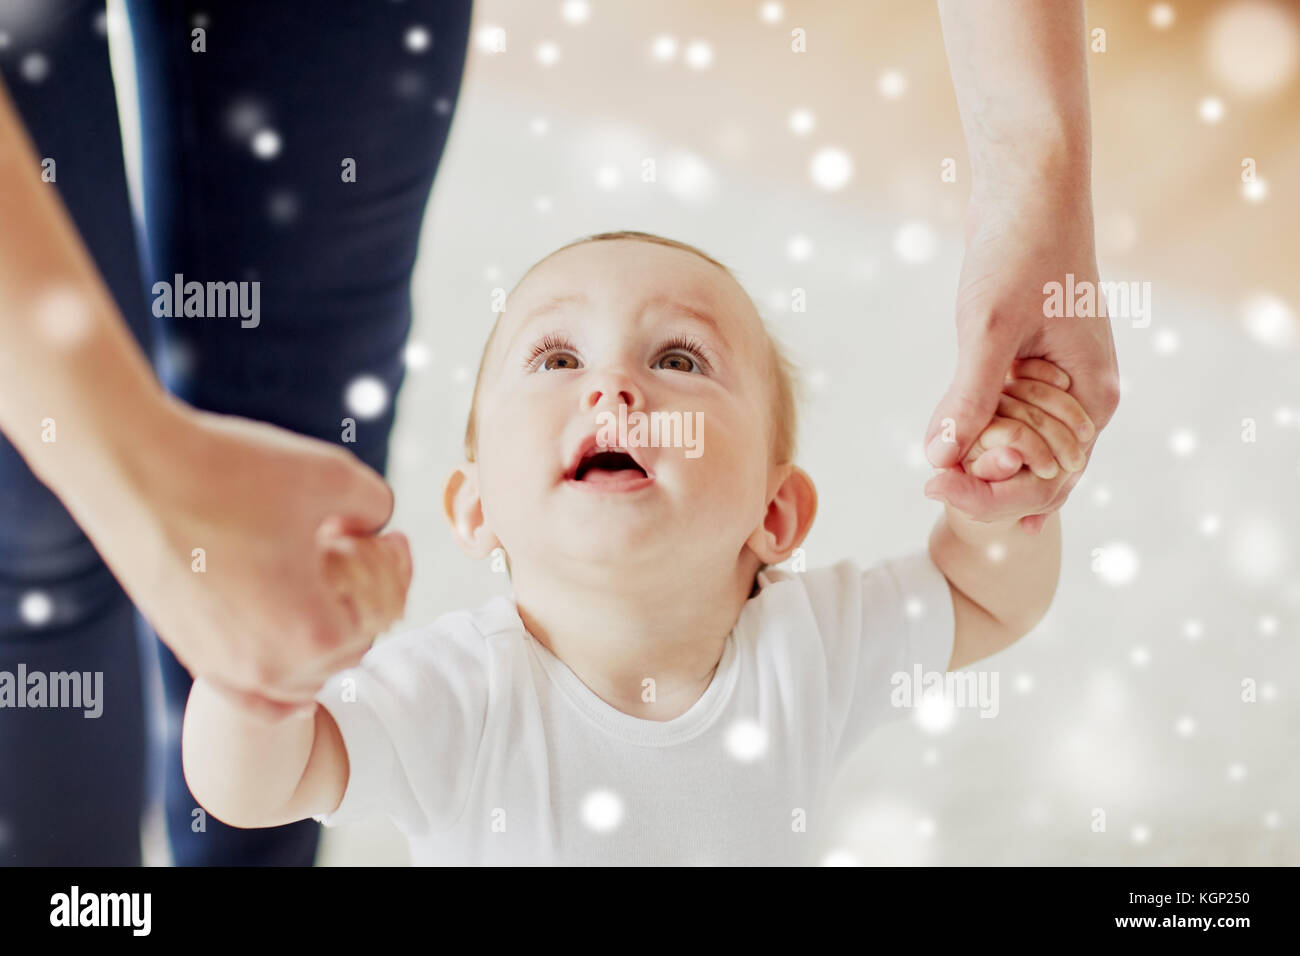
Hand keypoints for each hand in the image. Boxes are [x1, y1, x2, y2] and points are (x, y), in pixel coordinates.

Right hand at [95, 399, 412, 714]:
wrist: (134, 469)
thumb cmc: (234, 472)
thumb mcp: (332, 476)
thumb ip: (376, 505)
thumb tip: (377, 524)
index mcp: (311, 632)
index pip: (378, 621)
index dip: (393, 574)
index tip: (390, 537)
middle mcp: (266, 667)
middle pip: (343, 654)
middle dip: (359, 606)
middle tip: (358, 557)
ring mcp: (221, 666)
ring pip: (297, 679)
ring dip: (318, 639)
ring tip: (319, 584)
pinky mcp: (188, 651)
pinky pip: (248, 691)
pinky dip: (274, 676)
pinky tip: (282, 639)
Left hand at [923, 192, 1120, 532]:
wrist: (1030, 189)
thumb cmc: (1019, 250)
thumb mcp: (988, 328)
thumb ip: (968, 396)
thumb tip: (940, 458)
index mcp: (1091, 396)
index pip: (1049, 479)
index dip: (993, 494)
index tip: (934, 487)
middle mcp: (1085, 397)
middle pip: (1038, 473)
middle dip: (987, 485)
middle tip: (931, 488)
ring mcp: (1062, 382)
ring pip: (1022, 448)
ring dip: (983, 462)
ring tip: (937, 473)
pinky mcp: (1036, 365)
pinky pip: (1012, 417)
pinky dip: (983, 435)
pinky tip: (951, 457)